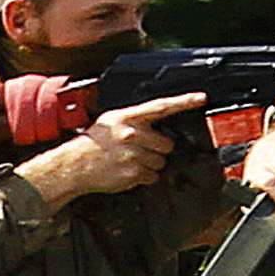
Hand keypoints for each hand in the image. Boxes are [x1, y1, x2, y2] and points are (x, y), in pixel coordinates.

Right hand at [22, 91, 208, 210]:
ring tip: (130, 162)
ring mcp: (133, 154)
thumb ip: (135, 120)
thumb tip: (156, 126)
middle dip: (158, 150)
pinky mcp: (132, 173)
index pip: (161, 106)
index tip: (201, 98)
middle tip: (140, 151)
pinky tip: (128, 172)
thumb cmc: (93, 143)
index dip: (184, 101)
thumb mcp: (111, 121)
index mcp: (127, 117)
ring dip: (150, 165)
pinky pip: (151, 177)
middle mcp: (131, 134)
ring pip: (160, 162)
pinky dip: (143, 177)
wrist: (74, 165)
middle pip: (167, 144)